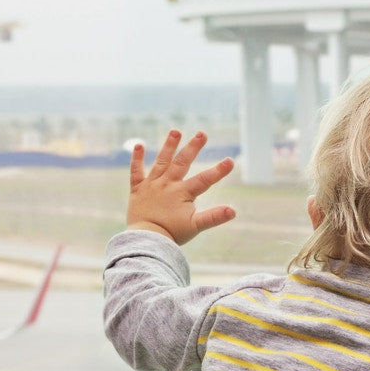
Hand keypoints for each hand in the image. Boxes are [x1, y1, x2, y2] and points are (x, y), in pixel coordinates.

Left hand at [125, 130, 235, 244]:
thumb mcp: (196, 226)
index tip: (230, 160)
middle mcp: (167, 184)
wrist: (146, 239)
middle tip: (202, 134)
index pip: (204, 179)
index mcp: (183, 193)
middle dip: (193, 147)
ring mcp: (152, 185)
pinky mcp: (138, 189)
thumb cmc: (172, 234)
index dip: (218, 171)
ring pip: (161, 161)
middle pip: (182, 162)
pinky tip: (139, 145)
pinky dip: (137, 158)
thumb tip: (233, 211)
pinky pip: (136, 171)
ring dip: (169, 146)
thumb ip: (214, 217)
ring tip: (175, 131)